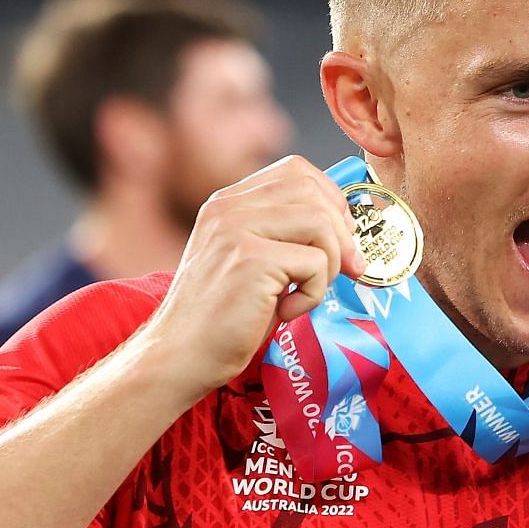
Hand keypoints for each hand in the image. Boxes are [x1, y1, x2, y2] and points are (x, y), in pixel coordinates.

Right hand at [140, 157, 363, 400]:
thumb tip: (348, 230)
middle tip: (346, 269)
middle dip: (342, 232)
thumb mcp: (251, 262)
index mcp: (227, 203)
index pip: (295, 171)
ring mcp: (236, 230)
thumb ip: (285, 236)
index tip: (340, 237)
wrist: (180, 356)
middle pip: (312, 191)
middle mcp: (228, 208)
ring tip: (308, 293)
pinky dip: (314, 294)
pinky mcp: (250, 260)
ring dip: (331, 264)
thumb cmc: (222, 319)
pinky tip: (287, 312)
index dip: (330, 199)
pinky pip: (316, 263)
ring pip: (320, 222)